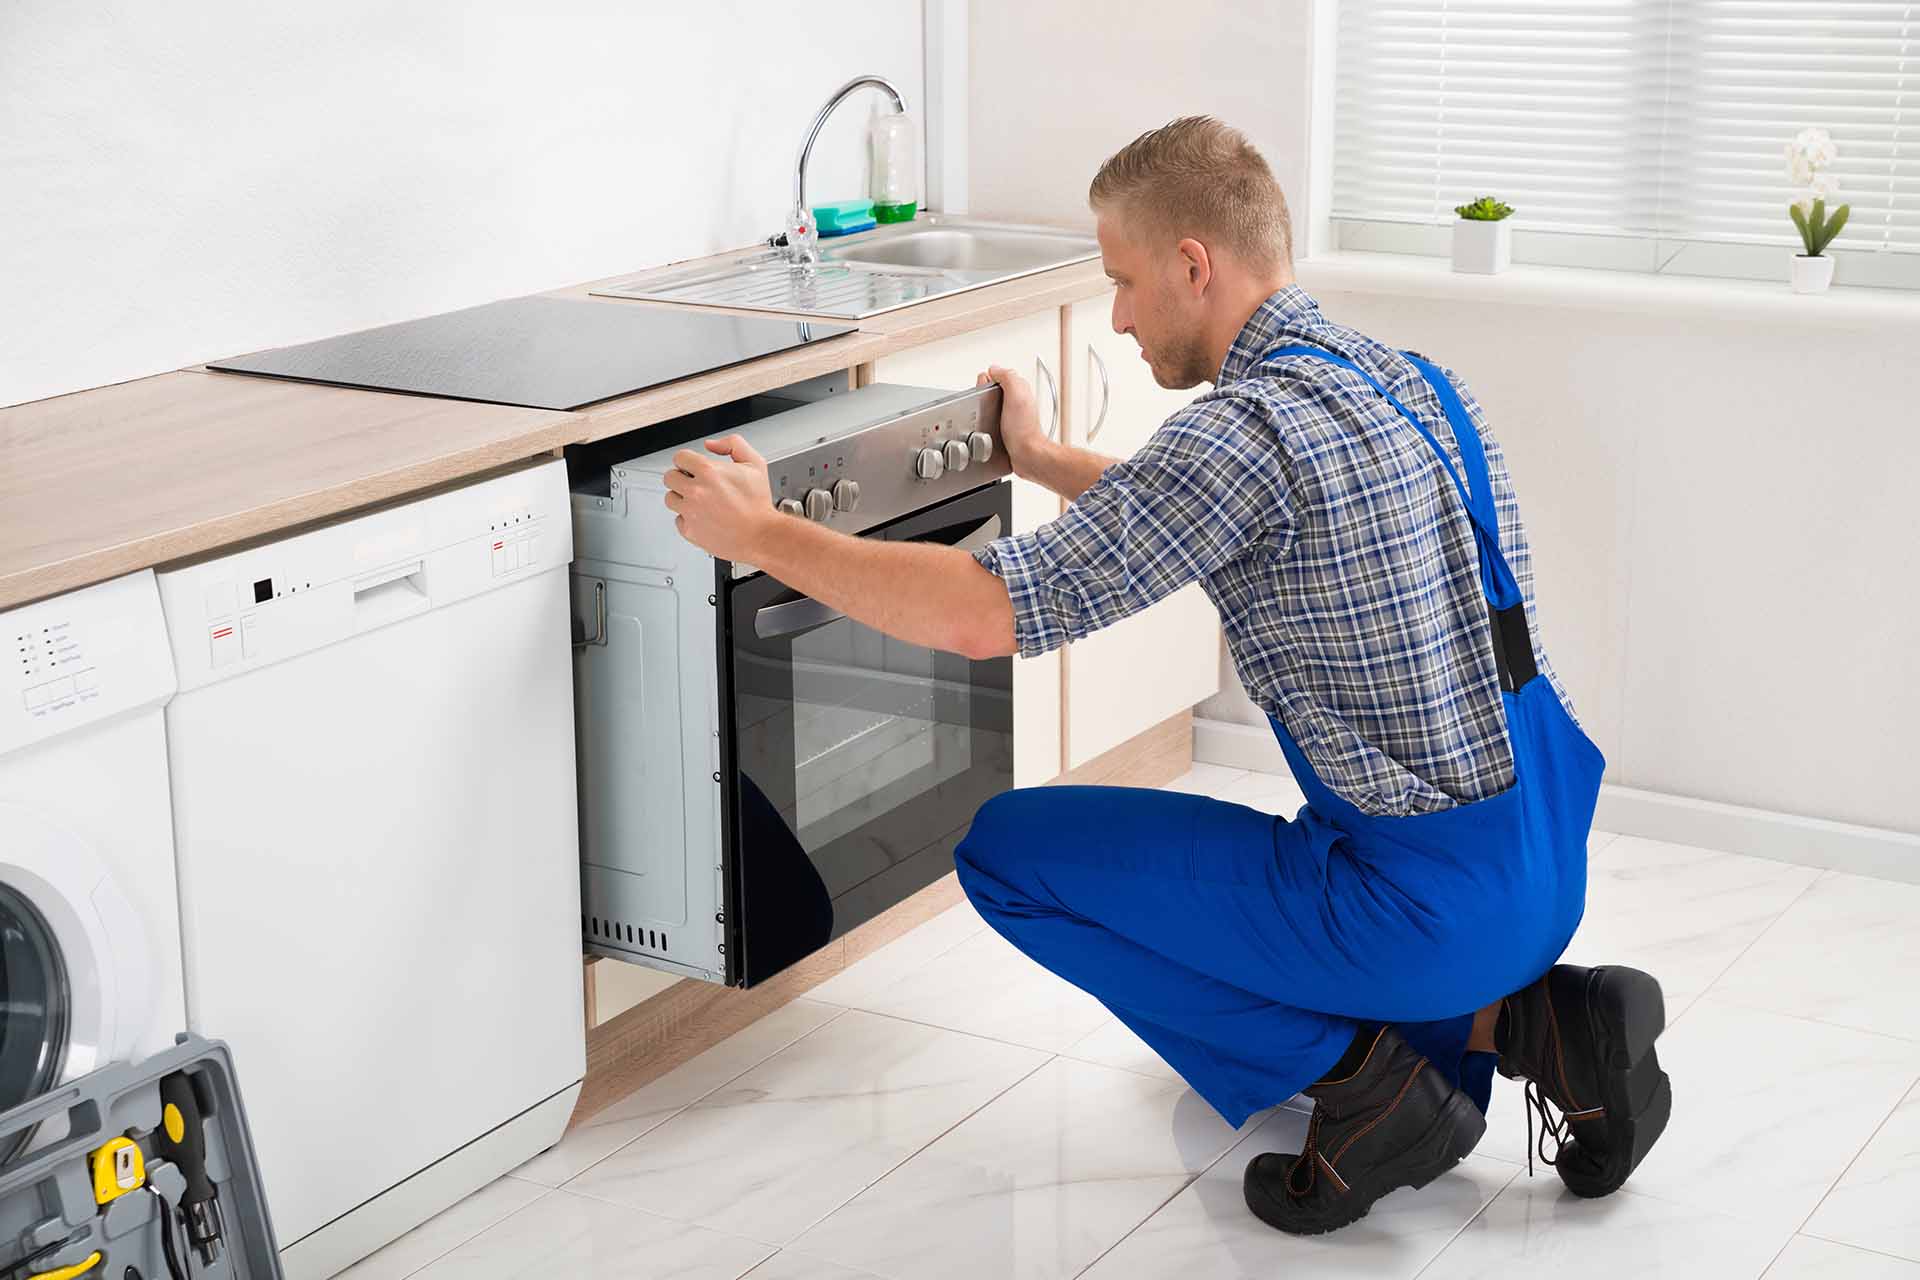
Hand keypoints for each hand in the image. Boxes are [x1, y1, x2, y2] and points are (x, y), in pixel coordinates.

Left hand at [663, 436, 780, 561]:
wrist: (760, 535)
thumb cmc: (758, 504)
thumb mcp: (754, 463)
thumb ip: (732, 444)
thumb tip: (711, 445)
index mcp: (708, 471)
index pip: (680, 458)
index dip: (687, 461)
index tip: (692, 467)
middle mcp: (696, 491)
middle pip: (669, 477)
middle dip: (681, 478)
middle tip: (694, 484)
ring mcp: (690, 512)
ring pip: (670, 499)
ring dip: (681, 498)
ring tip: (699, 501)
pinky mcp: (690, 530)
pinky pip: (678, 520)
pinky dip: (688, 518)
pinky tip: (703, 517)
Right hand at [977, 365, 1052, 480]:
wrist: (1026, 455)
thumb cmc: (1023, 430)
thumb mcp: (1016, 394)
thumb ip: (1007, 376)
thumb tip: (994, 369)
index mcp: (1020, 389)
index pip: (999, 375)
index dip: (988, 379)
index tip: (983, 387)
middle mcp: (1017, 402)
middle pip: (993, 391)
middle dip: (983, 396)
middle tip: (984, 406)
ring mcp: (1011, 416)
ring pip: (990, 406)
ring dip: (983, 411)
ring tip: (984, 418)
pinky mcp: (1006, 430)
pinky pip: (991, 421)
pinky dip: (986, 423)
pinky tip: (987, 428)